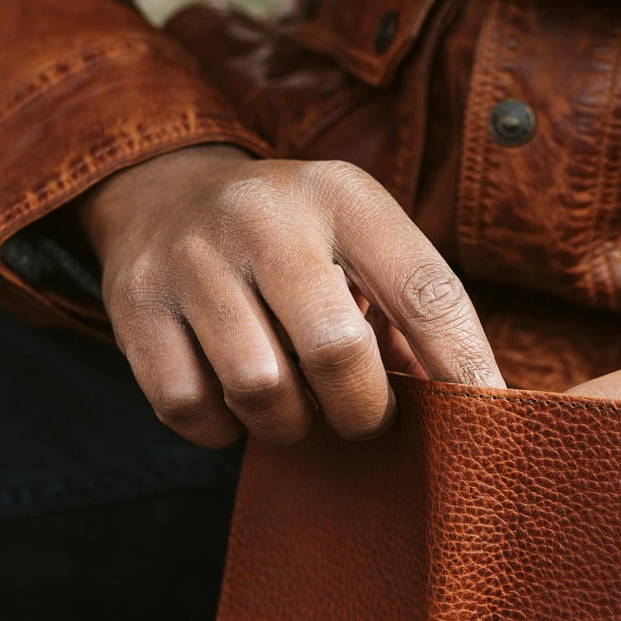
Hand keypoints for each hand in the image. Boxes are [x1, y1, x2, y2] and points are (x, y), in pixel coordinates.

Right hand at [80, 145, 501, 446]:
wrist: (164, 192)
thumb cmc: (295, 242)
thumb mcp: (358, 243)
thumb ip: (409, 316)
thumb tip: (464, 407)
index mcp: (344, 198)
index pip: (428, 292)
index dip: (464, 366)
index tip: (486, 422)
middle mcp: (265, 217)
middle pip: (337, 350)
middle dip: (364, 411)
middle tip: (364, 418)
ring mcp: (192, 259)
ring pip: (260, 390)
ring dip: (290, 423)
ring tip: (296, 403)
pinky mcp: (134, 304)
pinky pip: (192, 408)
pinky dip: (224, 429)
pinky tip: (236, 401)